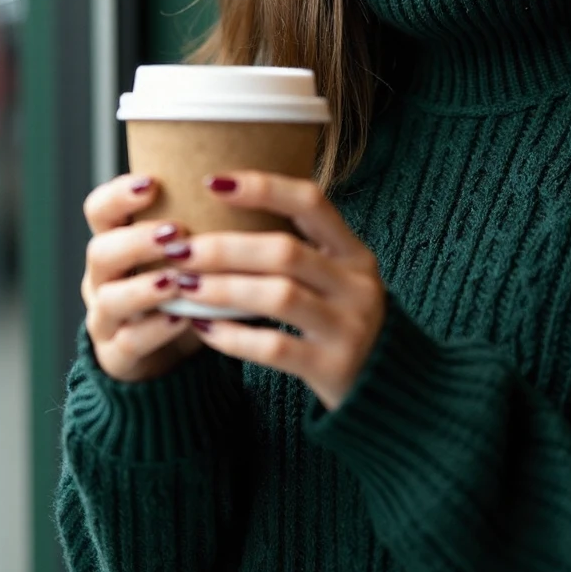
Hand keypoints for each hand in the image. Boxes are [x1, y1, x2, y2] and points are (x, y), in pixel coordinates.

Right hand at [81, 174, 204, 381]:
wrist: (170, 351)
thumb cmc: (186, 287)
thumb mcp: (189, 251)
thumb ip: (203, 222)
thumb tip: (252, 180)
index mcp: (116, 243)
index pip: (99, 210)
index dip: (119, 194)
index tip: (153, 182)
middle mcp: (103, 278)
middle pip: (101, 252)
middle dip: (137, 240)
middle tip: (176, 232)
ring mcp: (106, 317)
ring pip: (110, 299)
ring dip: (144, 287)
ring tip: (176, 279)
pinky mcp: (118, 355)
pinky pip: (129, 342)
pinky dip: (155, 330)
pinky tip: (182, 318)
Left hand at [176, 172, 386, 411]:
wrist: (390, 389)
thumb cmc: (343, 324)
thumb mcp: (337, 279)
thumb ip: (298, 253)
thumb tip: (223, 218)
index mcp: (355, 253)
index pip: (311, 202)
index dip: (263, 187)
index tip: (212, 182)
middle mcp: (357, 284)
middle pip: (285, 251)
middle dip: (225, 248)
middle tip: (180, 250)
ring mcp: (348, 326)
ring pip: (279, 296)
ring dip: (223, 289)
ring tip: (183, 286)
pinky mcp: (333, 367)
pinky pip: (275, 347)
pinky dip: (234, 336)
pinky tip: (203, 329)